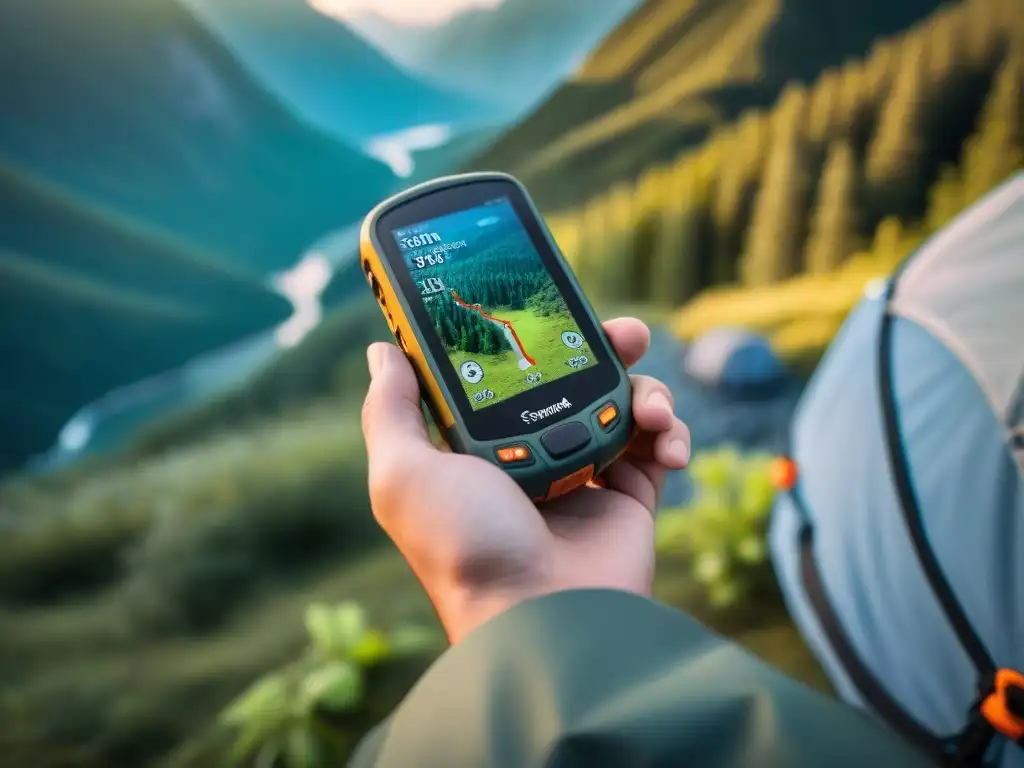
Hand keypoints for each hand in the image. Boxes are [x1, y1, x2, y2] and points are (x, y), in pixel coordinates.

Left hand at [360, 318, 690, 642]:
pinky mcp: (628, 502)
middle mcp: (532, 456)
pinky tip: (667, 445)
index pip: (508, 376)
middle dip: (603, 350)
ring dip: (645, 392)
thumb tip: (383, 351)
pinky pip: (656, 449)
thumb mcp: (404, 474)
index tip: (548, 307)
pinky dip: (670, 436)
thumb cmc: (464, 546)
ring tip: (650, 409)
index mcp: (480, 446)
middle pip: (573, 381)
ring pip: (621, 407)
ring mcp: (583, 478)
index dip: (530, 339)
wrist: (540, 615)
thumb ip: (392, 411)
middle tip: (624, 334)